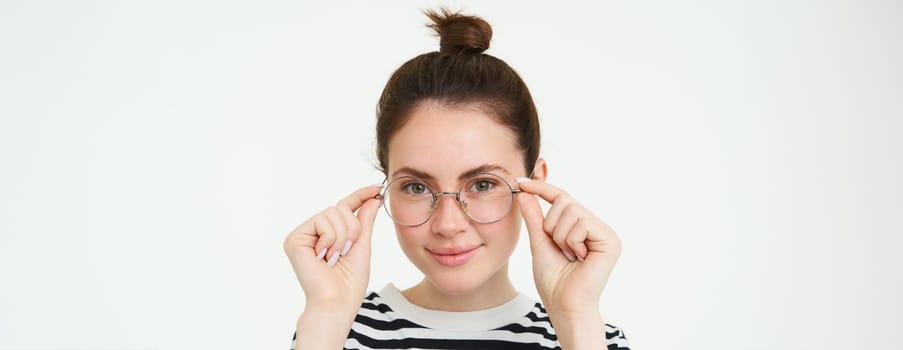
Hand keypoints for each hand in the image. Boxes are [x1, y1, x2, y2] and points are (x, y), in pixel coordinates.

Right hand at [283, 185, 382, 312]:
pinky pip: (321, 221)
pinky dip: (331, 239)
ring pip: (332, 212)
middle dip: (352, 228)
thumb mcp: (362, 246)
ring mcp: (302, 235)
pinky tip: (325, 256)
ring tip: (336, 256)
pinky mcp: (294, 239)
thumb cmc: (349, 282)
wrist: (337, 302)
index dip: (360, 196)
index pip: (344, 208)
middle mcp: (312, 232)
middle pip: (339, 208)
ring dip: (343, 236)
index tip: (376, 187)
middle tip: (347, 251)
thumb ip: (364, 221)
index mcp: (327, 235)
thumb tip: (372, 198)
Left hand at [516, 179, 621, 315]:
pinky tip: (578, 258)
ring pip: (572, 210)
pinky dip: (571, 241)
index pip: (562, 198)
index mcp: (583, 227)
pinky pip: (581, 223)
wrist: (564, 305)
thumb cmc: (554, 281)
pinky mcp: (611, 240)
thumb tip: (523, 192)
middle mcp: (598, 227)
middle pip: (565, 200)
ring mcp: (606, 233)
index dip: (542, 188)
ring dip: (560, 235)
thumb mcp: (540, 242)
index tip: (520, 182)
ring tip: (569, 256)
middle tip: (559, 249)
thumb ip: (534, 217)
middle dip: (552, 225)